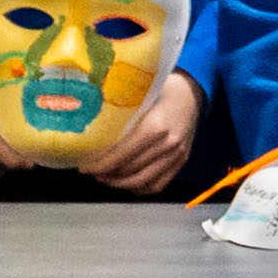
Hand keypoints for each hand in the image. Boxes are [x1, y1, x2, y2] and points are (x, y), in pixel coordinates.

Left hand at [93, 69, 204, 198]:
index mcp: (155, 127)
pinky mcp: (182, 160)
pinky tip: (127, 182)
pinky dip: (140, 188)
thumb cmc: (162, 89)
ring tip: (106, 178)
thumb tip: (90, 132)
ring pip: (143, 182)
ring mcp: (177, 154)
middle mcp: (168, 144)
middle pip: (130, 171)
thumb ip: (121, 116)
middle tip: (92, 172)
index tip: (84, 168)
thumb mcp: (140, 97)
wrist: (192, 91)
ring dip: (121, 184)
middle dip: (106, 175)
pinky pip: (159, 185)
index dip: (100, 165)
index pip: (121, 156)